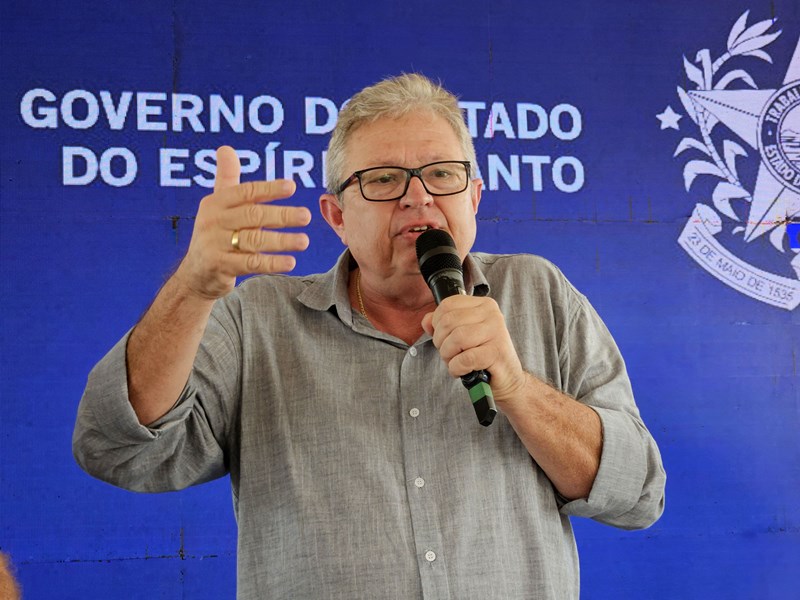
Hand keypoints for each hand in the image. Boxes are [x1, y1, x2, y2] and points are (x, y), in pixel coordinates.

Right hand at [175, 146, 310, 298]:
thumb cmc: (214, 234)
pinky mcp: (220, 266)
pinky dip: (272, 263)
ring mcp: (215, 244)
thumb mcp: (217, 206)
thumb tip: (225, 148)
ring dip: (282, 241)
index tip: (291, 187)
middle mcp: (214, 221)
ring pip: (254, 240)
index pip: (245, 192)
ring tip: (304, 241)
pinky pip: (251, 264)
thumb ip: (226, 179)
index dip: (269, 189)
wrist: (195, 274)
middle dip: (281, 215)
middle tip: (306, 216)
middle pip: (252, 215)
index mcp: (216, 203)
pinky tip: (290, 262)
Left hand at [421, 295, 526, 404]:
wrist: (507, 379)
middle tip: (450, 354)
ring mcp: (496, 332)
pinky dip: (457, 368)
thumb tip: (427, 321)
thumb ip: (442, 324)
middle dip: (441, 342)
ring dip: (448, 356)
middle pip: (448, 321)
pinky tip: (462, 371)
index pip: (447, 305)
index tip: (445, 338)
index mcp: (483, 305)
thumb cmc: (483, 356)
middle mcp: (492, 314)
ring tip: (456, 362)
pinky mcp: (497, 352)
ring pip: (456, 339)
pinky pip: (465, 358)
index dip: (437, 324)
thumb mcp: (462, 335)